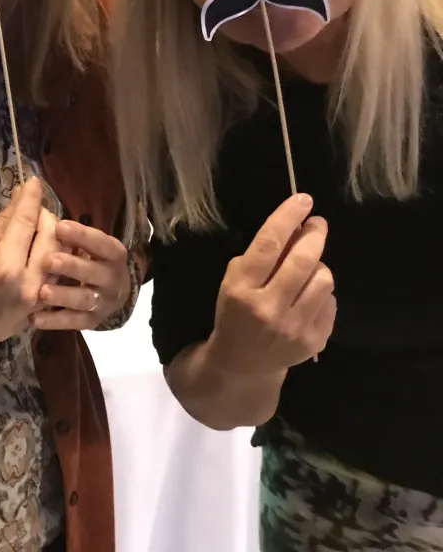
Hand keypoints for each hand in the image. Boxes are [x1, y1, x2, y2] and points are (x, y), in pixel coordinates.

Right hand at [0, 177, 63, 362]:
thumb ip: (0, 224)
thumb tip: (19, 199)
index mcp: (6, 263)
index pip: (25, 220)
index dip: (30, 198)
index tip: (34, 180)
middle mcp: (29, 280)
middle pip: (50, 235)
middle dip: (44, 214)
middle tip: (33, 208)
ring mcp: (40, 296)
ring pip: (60, 254)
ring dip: (53, 235)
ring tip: (41, 227)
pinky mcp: (45, 306)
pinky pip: (59, 274)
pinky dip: (55, 257)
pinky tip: (46, 250)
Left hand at [32, 219, 130, 329]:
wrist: (110, 294)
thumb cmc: (89, 259)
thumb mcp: (86, 245)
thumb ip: (68, 233)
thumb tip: (37, 208)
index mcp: (113, 254)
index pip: (103, 243)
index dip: (83, 236)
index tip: (59, 226)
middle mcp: (112, 279)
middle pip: (94, 273)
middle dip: (72, 266)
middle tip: (49, 261)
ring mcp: (103, 302)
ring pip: (84, 299)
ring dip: (63, 295)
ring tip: (42, 292)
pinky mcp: (91, 322)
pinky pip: (73, 323)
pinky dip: (54, 321)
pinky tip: (34, 318)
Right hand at [204, 193, 335, 376]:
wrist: (241, 363)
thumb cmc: (234, 313)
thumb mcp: (233, 283)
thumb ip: (259, 258)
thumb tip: (293, 228)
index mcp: (241, 290)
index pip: (268, 244)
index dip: (287, 217)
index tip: (303, 200)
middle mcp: (268, 308)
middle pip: (303, 260)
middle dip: (314, 235)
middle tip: (317, 223)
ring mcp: (294, 328)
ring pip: (324, 280)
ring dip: (319, 266)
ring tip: (309, 267)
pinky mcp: (314, 342)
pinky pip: (331, 303)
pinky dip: (323, 294)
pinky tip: (309, 296)